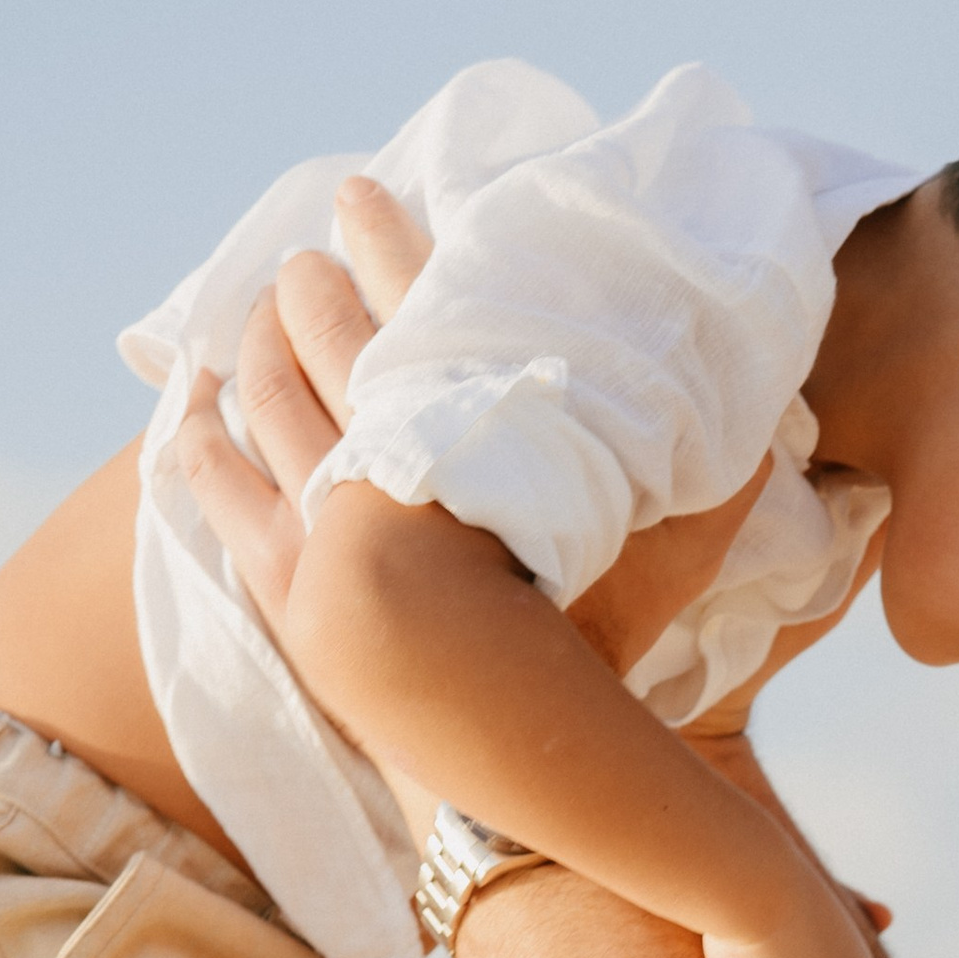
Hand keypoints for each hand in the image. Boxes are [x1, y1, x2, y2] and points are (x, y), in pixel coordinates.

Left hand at [183, 173, 772, 687]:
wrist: (513, 765)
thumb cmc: (605, 647)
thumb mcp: (677, 545)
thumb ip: (716, 461)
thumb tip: (767, 383)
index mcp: (465, 428)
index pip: (413, 308)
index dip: (389, 244)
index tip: (363, 192)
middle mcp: (378, 465)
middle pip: (323, 343)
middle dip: (311, 286)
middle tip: (306, 252)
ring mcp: (319, 530)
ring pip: (267, 406)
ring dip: (259, 347)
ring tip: (260, 310)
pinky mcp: (288, 593)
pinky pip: (223, 499)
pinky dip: (203, 447)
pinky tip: (191, 415)